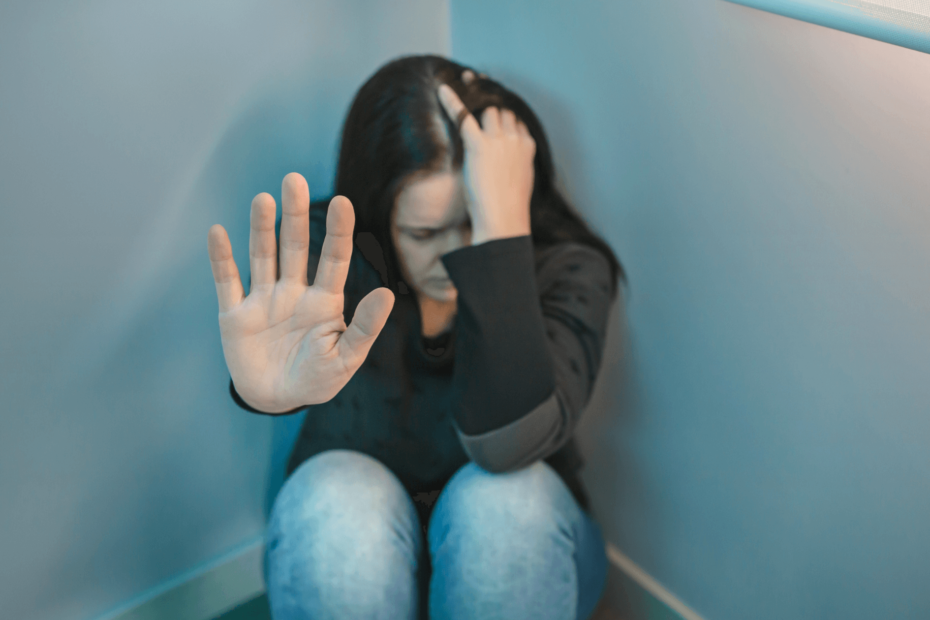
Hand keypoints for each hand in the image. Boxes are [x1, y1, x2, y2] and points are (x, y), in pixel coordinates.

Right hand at [207, 173, 394, 412]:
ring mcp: (263, 301)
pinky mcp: (235, 315)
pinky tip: (217, 232)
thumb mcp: (346, 359)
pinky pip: (227, 281)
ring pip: (263, 257)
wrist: (277, 401)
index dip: (337, 231)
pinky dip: (222, 259)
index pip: (333, 259)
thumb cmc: (317, 379)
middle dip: (294, 215)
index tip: (343, 202)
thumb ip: (365, 328)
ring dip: (261, 229)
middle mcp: (293, 293)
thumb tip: (387, 293)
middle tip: (294, 180)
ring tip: (263, 198)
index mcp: (324, 302)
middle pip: (294, 247)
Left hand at [437, 76, 534, 244]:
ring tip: (463, 93)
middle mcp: (515, 138)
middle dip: (489, 104)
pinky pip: (464, 117)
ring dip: (476, 104)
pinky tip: (441, 90)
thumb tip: (506, 164)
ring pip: (487, 110)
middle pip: (501, 111)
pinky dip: (451, 102)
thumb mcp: (520, 181)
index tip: (490, 112)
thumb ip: (516, 164)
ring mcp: (499, 140)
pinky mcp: (479, 146)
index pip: (514, 119)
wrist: (504, 221)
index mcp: (527, 146)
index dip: (501, 115)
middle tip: (474, 95)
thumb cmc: (509, 208)